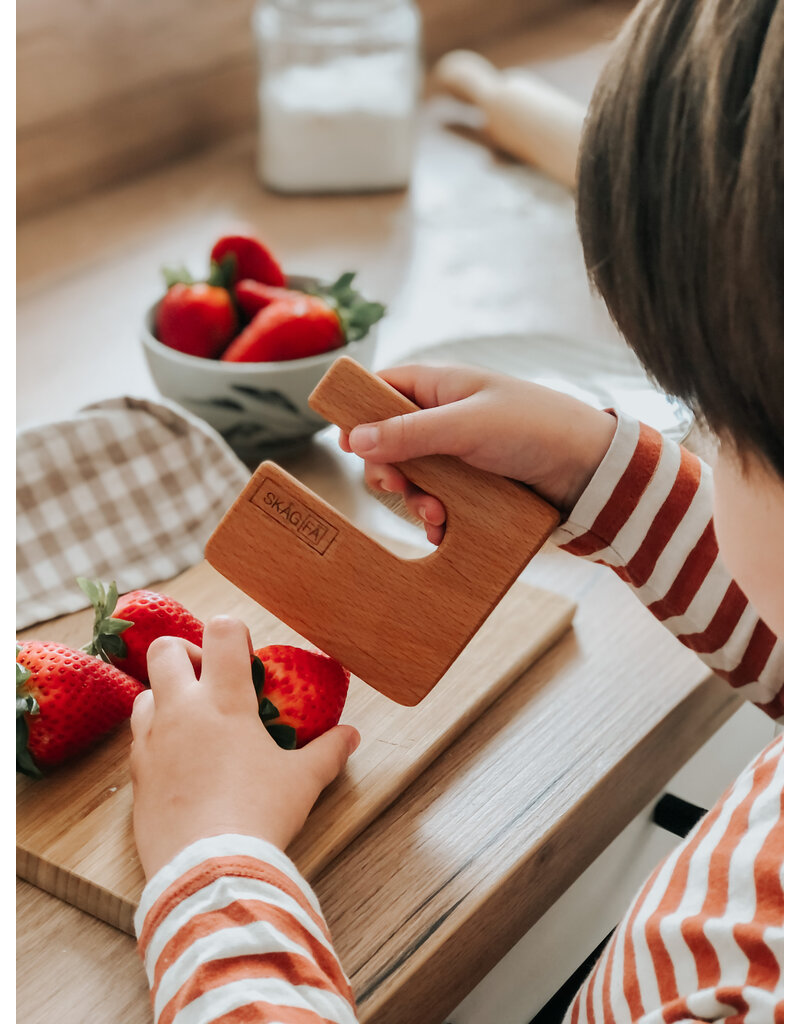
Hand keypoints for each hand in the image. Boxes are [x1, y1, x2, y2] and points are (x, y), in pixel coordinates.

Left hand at [129, 616, 359, 880]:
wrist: (209, 870)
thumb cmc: (261, 816)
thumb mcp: (303, 781)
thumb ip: (328, 751)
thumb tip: (351, 736)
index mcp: (224, 700)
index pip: (221, 631)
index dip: (234, 631)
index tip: (245, 656)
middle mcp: (181, 710)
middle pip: (165, 650)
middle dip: (186, 654)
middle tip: (210, 681)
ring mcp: (152, 741)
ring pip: (145, 693)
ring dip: (167, 696)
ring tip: (194, 722)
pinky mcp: (136, 774)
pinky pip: (138, 738)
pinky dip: (155, 737)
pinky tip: (180, 761)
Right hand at [341, 364, 616, 544]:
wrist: (593, 471)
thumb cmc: (535, 428)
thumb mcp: (466, 426)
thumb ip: (409, 432)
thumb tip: (354, 437)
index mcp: (442, 386)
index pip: (382, 389)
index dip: (360, 414)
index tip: (347, 443)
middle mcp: (446, 417)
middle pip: (390, 441)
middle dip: (390, 469)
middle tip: (398, 487)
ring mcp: (460, 453)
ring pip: (414, 477)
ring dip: (416, 500)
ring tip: (436, 515)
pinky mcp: (475, 486)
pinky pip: (439, 501)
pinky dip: (435, 518)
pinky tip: (442, 531)